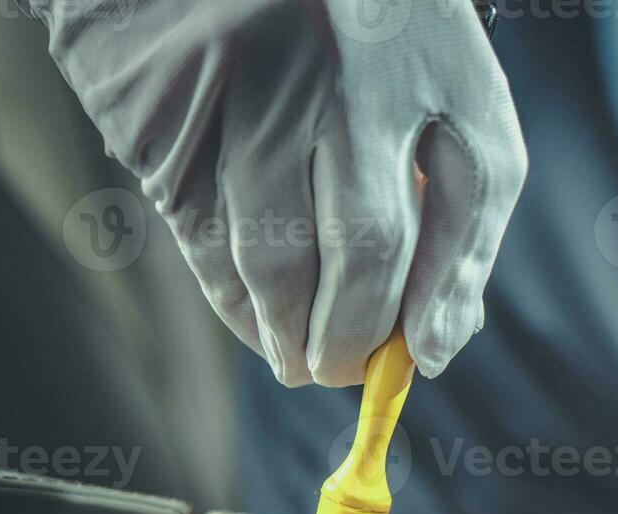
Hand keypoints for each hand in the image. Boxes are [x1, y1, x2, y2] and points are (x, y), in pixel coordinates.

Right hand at [30, 0, 526, 385]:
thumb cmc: (405, 37)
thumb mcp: (470, 113)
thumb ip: (466, 233)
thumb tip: (433, 352)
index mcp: (380, 79)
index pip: (373, 242)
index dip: (374, 326)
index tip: (384, 369)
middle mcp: (283, 79)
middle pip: (287, 255)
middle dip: (316, 337)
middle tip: (330, 371)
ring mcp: (205, 84)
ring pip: (223, 245)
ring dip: (261, 321)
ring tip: (290, 351)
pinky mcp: (147, 93)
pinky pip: (178, 214)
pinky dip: (216, 274)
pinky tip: (247, 299)